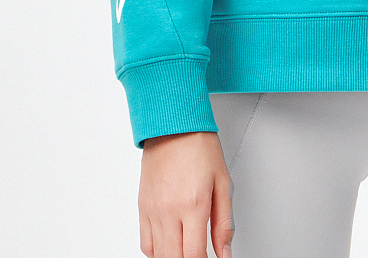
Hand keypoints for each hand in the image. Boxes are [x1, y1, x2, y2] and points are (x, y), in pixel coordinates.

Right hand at [139, 131, 233, 257]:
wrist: (173, 124)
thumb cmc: (199, 146)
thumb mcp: (223, 182)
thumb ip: (225, 222)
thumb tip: (225, 251)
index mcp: (193, 204)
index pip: (194, 255)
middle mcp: (169, 210)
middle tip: (200, 252)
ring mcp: (153, 210)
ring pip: (159, 255)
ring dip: (174, 256)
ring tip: (187, 248)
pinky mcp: (142, 207)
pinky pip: (146, 244)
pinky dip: (158, 252)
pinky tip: (171, 245)